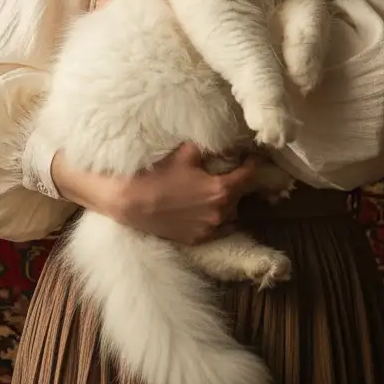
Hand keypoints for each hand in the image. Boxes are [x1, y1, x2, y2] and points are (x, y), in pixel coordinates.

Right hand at [112, 143, 259, 245]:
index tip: (251, 157)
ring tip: (220, 191)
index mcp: (221, 190)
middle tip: (233, 172)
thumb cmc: (159, 173)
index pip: (249, 176)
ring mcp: (209, 230)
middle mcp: (220, 213)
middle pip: (241, 196)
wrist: (131, 202)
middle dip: (239, 183)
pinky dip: (219, 219)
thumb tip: (227, 143)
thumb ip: (211, 148)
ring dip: (230, 202)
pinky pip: (219, 230)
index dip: (252, 164)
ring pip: (231, 215)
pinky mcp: (196, 240)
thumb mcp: (187, 152)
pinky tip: (211, 209)